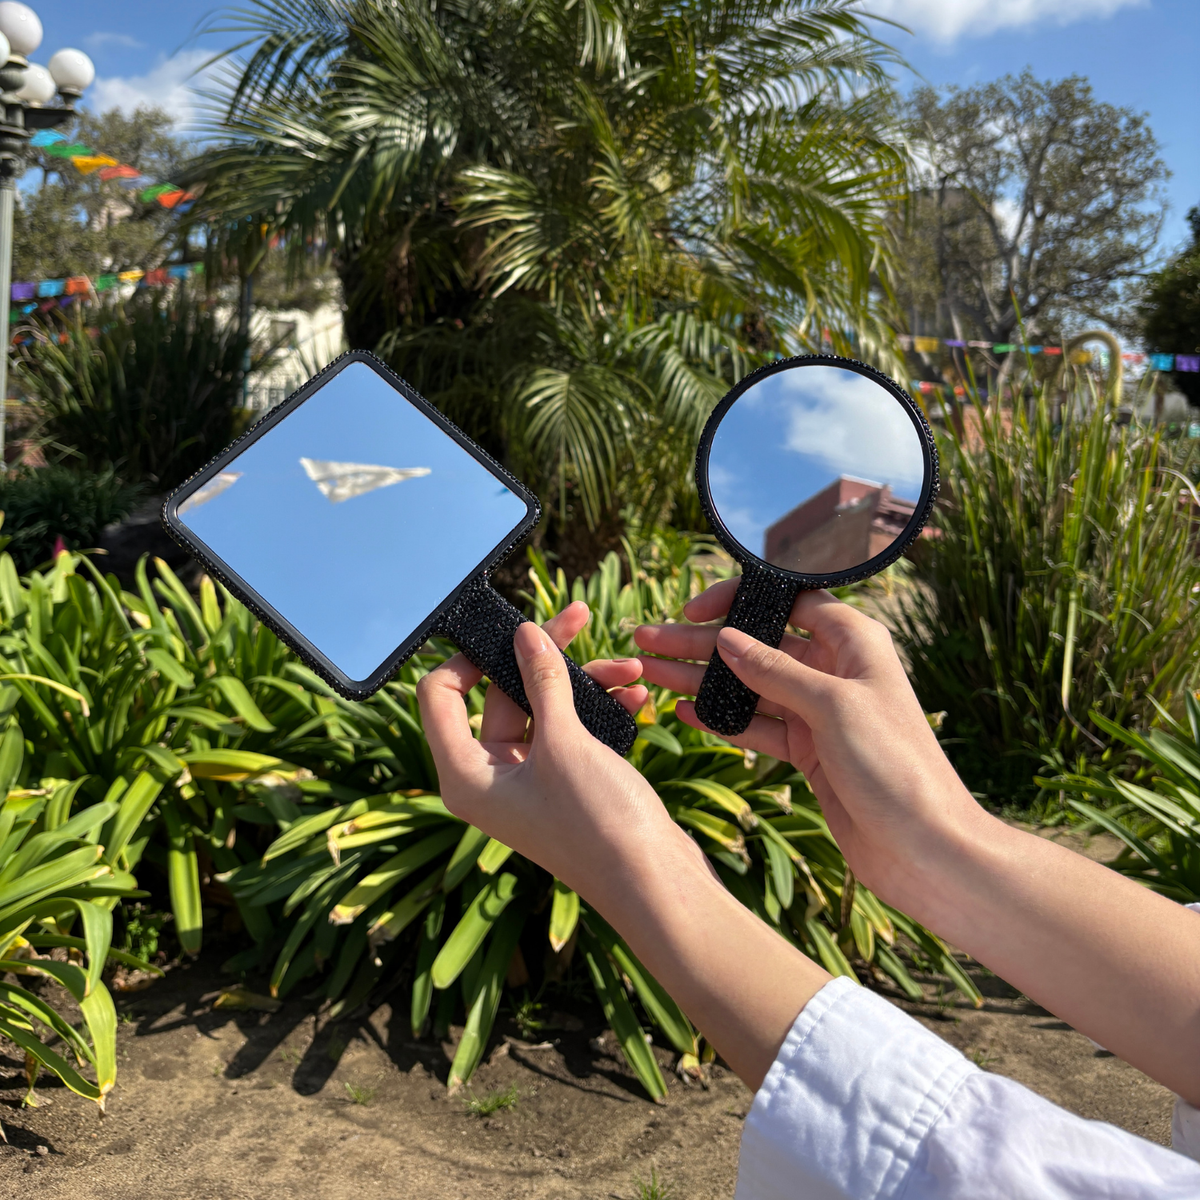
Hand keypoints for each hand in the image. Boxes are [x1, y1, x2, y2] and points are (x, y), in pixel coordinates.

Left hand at [417, 599, 829, 1089]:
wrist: (653, 881)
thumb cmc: (597, 821)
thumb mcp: (565, 742)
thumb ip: (542, 680)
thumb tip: (526, 632)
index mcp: (465, 774)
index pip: (440, 696)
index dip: (470, 656)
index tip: (510, 631)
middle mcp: (489, 778)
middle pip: (500, 695)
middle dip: (544, 659)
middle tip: (578, 618)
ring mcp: (528, 781)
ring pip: (543, 709)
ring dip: (583, 683)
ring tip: (628, 666)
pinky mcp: (564, 783)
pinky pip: (570, 731)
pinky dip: (597, 709)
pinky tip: (633, 694)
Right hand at [634, 581, 988, 914]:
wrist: (925, 848)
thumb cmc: (897, 767)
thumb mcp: (832, 707)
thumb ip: (775, 671)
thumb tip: (727, 639)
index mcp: (853, 643)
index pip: (788, 600)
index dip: (740, 598)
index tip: (695, 609)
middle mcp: (835, 671)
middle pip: (757, 644)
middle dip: (702, 642)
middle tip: (648, 637)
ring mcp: (819, 713)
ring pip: (749, 687)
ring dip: (702, 680)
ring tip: (651, 671)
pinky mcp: (808, 752)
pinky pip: (756, 727)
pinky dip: (722, 720)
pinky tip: (685, 712)